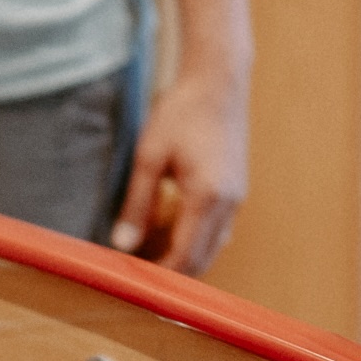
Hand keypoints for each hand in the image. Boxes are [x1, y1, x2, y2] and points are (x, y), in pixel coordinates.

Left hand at [111, 65, 246, 273]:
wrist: (218, 81)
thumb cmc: (182, 112)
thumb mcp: (149, 156)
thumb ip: (137, 203)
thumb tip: (123, 244)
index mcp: (207, 197)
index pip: (185, 257)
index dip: (161, 275)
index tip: (135, 280)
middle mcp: (228, 204)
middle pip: (203, 260)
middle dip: (173, 272)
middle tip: (139, 272)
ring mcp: (237, 198)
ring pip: (213, 247)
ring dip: (186, 257)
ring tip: (151, 254)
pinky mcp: (237, 190)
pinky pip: (219, 229)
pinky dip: (198, 240)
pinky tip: (173, 231)